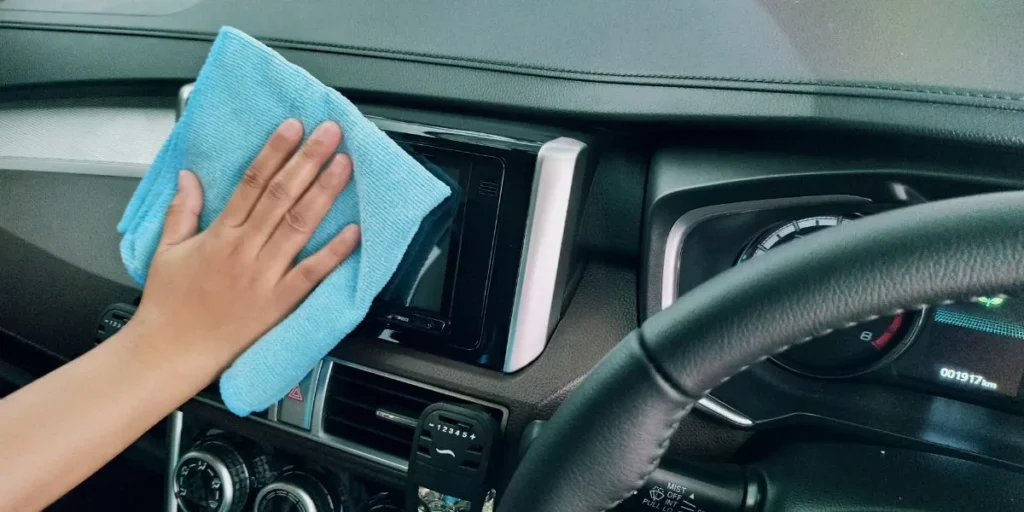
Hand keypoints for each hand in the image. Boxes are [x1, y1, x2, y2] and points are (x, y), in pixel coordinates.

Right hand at [130, 119, 359, 371]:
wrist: (170, 352)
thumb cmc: (169, 305)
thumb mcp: (166, 251)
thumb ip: (181, 210)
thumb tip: (188, 176)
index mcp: (219, 235)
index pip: (252, 183)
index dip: (275, 152)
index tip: (293, 127)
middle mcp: (244, 251)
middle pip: (281, 195)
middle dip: (308, 160)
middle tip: (330, 133)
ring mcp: (263, 276)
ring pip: (299, 226)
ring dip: (324, 193)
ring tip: (344, 166)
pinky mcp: (278, 303)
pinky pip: (311, 274)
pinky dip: (334, 253)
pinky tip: (354, 231)